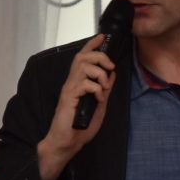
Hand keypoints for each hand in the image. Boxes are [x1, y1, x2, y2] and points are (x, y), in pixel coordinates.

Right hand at [37, 34, 115, 179]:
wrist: (67, 142)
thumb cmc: (80, 127)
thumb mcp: (99, 105)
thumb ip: (104, 90)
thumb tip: (112, 74)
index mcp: (78, 83)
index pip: (83, 57)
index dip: (92, 45)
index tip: (101, 37)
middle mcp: (72, 82)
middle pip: (83, 56)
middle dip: (100, 56)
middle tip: (110, 66)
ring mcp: (69, 89)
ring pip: (83, 65)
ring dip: (99, 72)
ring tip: (103, 86)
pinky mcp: (69, 97)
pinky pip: (84, 83)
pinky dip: (96, 88)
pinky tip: (97, 99)